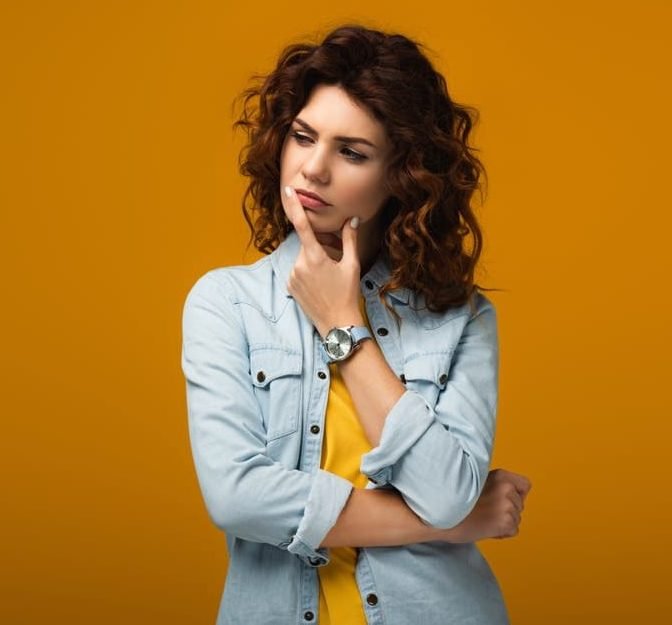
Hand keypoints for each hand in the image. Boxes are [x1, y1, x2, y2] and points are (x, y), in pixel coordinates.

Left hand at [282, 185, 363, 336]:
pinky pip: (298, 271)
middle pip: (307, 245)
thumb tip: (352, 220)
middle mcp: (299, 265)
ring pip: (303, 259)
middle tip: (335, 258)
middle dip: (320, 246)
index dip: (295, 206)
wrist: (338, 323)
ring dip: (314, 261)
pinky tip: (320, 285)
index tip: (288, 191)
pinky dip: (308, 273)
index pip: (302, 225)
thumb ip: (349, 239)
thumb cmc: (347, 294)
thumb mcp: (351, 265)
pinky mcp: (290, 287)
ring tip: (329, 277)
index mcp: (314, 257)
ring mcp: (292, 277)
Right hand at [440, 469, 531, 542]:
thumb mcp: (476, 482)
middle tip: (487, 512)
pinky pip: (513, 531)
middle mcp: (506, 487)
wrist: (442, 515)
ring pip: (517, 519)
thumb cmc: (455, 500)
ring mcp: (507, 504)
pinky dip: (501, 533)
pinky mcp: (506, 521)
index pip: (525, 485)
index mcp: (500, 475)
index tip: (504, 499)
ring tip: (483, 519)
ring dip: (503, 522)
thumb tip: (507, 497)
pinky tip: (486, 527)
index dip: (517, 494)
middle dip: (507, 510)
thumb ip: (494, 486)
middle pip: (520, 504)